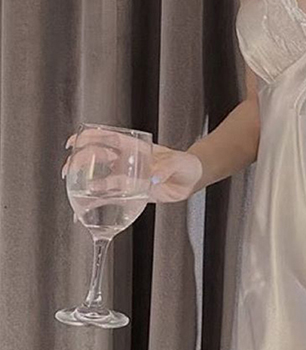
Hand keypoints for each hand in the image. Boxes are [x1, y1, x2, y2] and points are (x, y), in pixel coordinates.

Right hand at [62, 131, 202, 203]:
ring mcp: (128, 177)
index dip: (89, 138)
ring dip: (83, 183)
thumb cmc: (185, 164)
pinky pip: (112, 198)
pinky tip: (85, 211)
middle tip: (70, 171)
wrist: (192, 179)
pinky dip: (98, 204)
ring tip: (72, 192)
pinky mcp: (132, 193)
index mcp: (135, 148)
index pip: (107, 138)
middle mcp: (127, 161)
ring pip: (100, 178)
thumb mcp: (177, 163)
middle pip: (96, 157)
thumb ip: (165, 169)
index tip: (73, 142)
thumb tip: (153, 179)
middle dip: (79, 161)